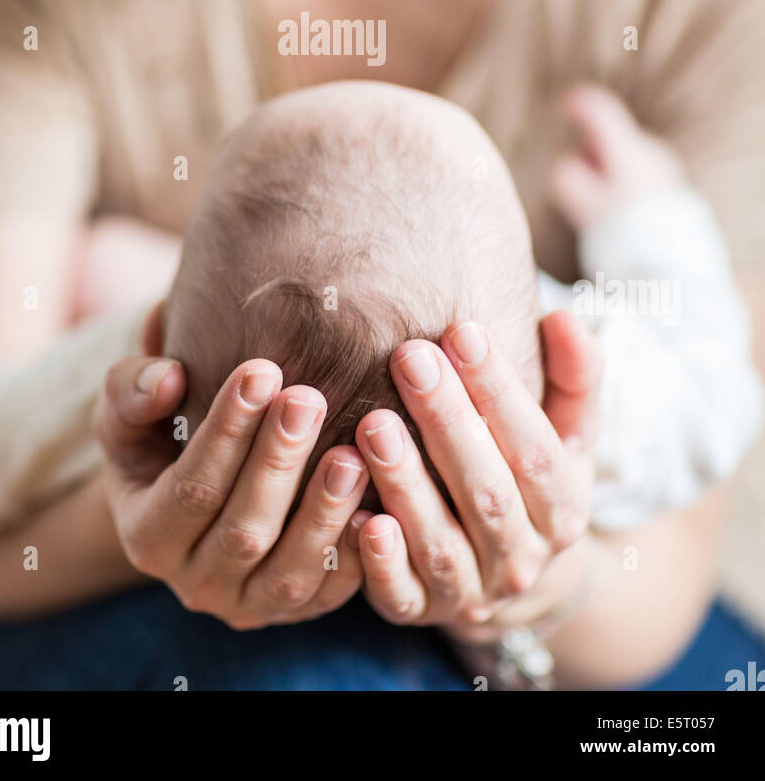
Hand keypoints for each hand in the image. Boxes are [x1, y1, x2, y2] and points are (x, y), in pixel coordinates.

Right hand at [93, 354, 368, 628]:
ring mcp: (250, 606)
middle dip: (278, 462)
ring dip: (323, 513)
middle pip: (242, 531)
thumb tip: (169, 379)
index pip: (190, 489)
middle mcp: (196, 585)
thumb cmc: (159, 437)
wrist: (191, 494)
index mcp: (148, 538)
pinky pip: (331, 594)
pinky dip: (356, 556)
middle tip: (309, 398)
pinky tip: (378, 505)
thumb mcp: (127, 413)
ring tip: (352, 453)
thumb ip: (130, 391)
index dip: (225, 432)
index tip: (261, 369)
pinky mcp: (298, 611)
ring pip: (290, 573)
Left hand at [348, 308, 601, 643]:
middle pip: (487, 492)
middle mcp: (521, 558)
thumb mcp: (567, 435)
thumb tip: (564, 318)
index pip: (536, 448)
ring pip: (439, 542)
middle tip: (409, 358)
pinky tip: (357, 518)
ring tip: (372, 424)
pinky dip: (379, 562)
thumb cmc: (528, 479)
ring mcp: (469, 591)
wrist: (511, 580)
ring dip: (406, 484)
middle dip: (447, 421)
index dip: (500, 390)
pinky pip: (398, 594)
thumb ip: (573, 378)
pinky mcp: (417, 612)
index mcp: (562, 510)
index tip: (463, 331)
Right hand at [550, 83, 684, 230]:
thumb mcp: (583, 206)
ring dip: (610, 171)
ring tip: (605, 208)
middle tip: (583, 187)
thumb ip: (566, 177)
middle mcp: (652, 152)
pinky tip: (624, 214)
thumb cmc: (624, 234)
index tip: (564, 106)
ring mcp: (667, 168)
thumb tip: (568, 165)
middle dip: (592, 154)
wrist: (671, 265)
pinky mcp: (673, 187)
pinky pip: (641, 174)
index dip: (577, 104)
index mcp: (628, 152)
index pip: (601, 111)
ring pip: (626, 157)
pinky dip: (626, 184)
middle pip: (612, 138)